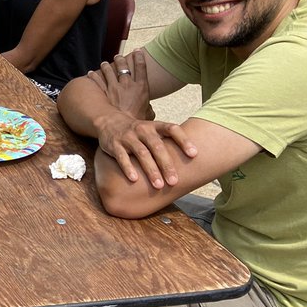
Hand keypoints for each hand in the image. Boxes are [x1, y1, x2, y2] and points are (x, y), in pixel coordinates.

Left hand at [88, 52, 152, 119]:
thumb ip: (149, 110)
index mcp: (141, 88)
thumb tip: (150, 111)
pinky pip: (97, 82)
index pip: (141, 68)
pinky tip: (90, 73)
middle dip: (120, 59)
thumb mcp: (148, 115)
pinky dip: (93, 77)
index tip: (138, 50)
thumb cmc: (137, 121)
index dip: (140, 58)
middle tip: (118, 56)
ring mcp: (114, 88)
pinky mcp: (104, 93)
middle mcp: (127, 85)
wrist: (123, 127)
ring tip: (104, 63)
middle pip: (123, 67)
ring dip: (106, 66)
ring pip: (109, 72)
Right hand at [89, 51, 195, 189]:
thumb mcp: (153, 130)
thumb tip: (196, 159)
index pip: (172, 129)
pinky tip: (134, 179)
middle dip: (166, 165)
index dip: (184, 140)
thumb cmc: (138, 132)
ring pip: (141, 154)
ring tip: (159, 185)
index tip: (194, 154)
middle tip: (175, 181)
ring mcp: (128, 137)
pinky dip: (128, 168)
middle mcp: (143, 130)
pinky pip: (122, 157)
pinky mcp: (115, 145)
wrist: (110, 121)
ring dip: (151, 170)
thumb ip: (169, 142)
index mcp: (155, 126)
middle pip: (157, 147)